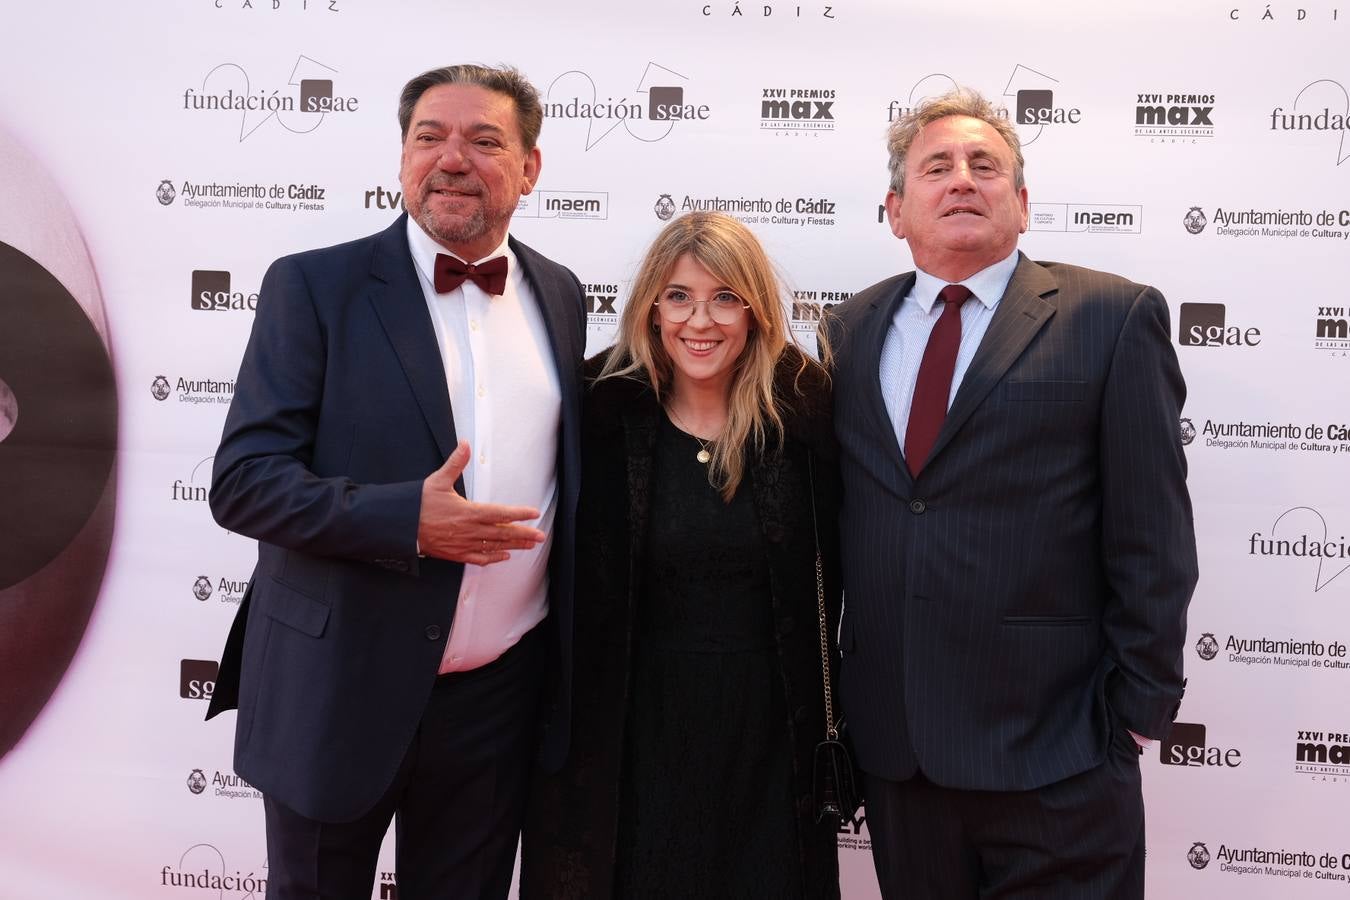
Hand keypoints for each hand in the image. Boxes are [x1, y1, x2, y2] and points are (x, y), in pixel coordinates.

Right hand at [416, 441, 545, 564]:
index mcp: (468, 512)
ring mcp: (463, 544)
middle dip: (524, 534)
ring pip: (494, 546)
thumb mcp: (438, 480)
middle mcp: (469, 530)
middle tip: (540, 536)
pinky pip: (479, 558)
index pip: (500, 513)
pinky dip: (493, 558)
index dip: (519, 514)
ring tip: (529, 545)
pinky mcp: (456, 554)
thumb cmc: (419, 504)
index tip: (534, 513)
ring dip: (514, 546)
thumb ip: (455, 463)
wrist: (401, 527)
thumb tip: (465, 444)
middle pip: (503, 533)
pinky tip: (503, 556)